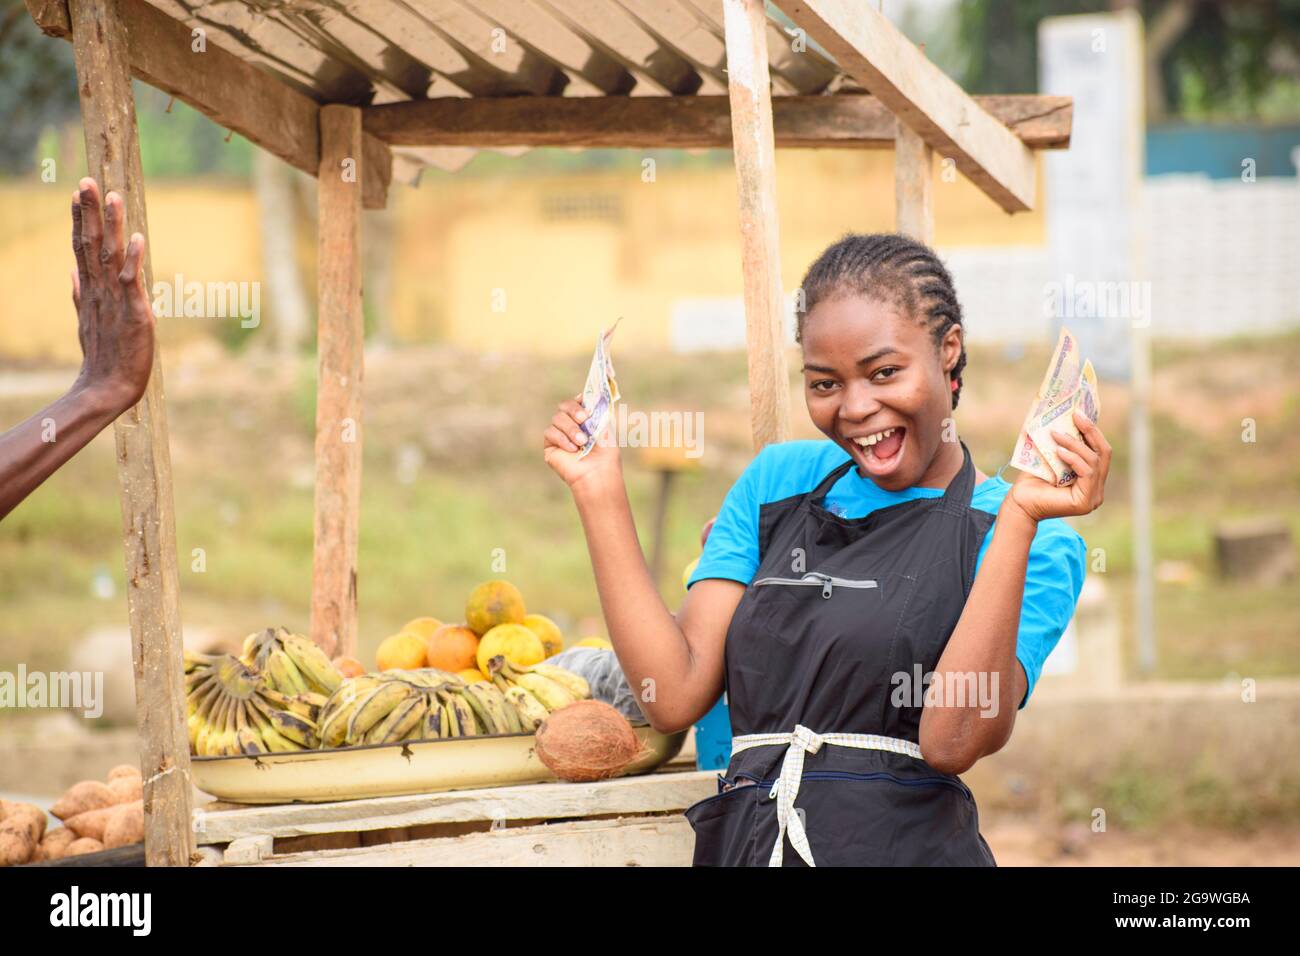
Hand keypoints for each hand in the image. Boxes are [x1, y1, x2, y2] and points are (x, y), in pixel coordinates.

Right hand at [69, 178, 154, 412]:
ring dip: (112, 225)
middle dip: (90, 211)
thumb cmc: (103, 355)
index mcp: (90, 289)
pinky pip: (133, 282)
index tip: (77, 192)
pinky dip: (135, 260)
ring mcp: (115, 299)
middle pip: (92, 243)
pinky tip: (138, 239)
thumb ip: (80, 294)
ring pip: (111, 255)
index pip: (82, 246)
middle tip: (87, 180)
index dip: (81, 218)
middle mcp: (100, 289)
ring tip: (111, 196)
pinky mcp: (134, 312)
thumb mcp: (88, 320)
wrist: (108, 387)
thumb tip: (71, 272)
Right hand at [543, 394, 622, 494]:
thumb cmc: (605, 453)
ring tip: (582, 442)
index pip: (575, 402)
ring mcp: (559, 435)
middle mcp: (570, 425)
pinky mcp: (550, 446)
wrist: (597, 472)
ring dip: (571, 429)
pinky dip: (563, 439)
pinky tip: (573, 450)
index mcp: (584, 420)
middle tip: (584, 419)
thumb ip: (596, 409)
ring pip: (557, 418)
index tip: (585, 401)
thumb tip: (585, 394)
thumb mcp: (605, 426)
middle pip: (563, 406)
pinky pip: (550, 432)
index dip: (578, 400)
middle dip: (574, 410)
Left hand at [1005, 409, 1110, 522]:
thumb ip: (1064, 444)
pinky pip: (1087, 472)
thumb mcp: (1052, 456)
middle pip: (1103, 454)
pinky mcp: (1086, 502)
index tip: (1079, 412)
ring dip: (1075, 444)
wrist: (1018, 502)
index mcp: (1091, 479)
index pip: (1100, 451)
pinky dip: (1074, 458)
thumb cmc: (1032, 480)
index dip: (1092, 431)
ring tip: (1057, 434)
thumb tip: (1071, 416)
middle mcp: (1097, 489)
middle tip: (1075, 415)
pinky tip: (1059, 451)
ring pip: (1094, 461)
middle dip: (1090, 432)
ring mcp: (1094, 497)